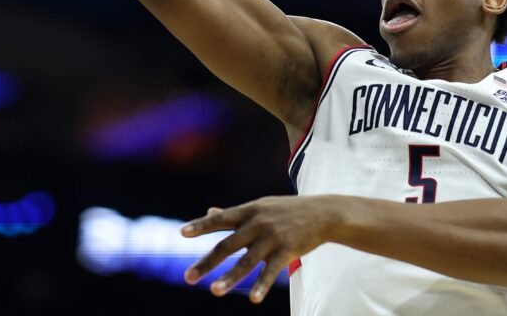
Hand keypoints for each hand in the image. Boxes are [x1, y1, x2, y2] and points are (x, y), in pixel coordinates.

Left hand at [181, 196, 343, 303]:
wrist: (324, 213)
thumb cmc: (288, 210)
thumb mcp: (262, 207)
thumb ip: (235, 213)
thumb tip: (210, 210)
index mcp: (250, 211)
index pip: (221, 219)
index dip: (201, 226)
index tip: (181, 233)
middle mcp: (258, 224)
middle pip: (227, 245)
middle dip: (207, 262)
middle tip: (188, 278)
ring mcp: (272, 238)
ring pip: (247, 261)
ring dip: (230, 277)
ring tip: (214, 291)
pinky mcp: (287, 251)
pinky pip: (271, 271)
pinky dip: (262, 285)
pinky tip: (253, 299)